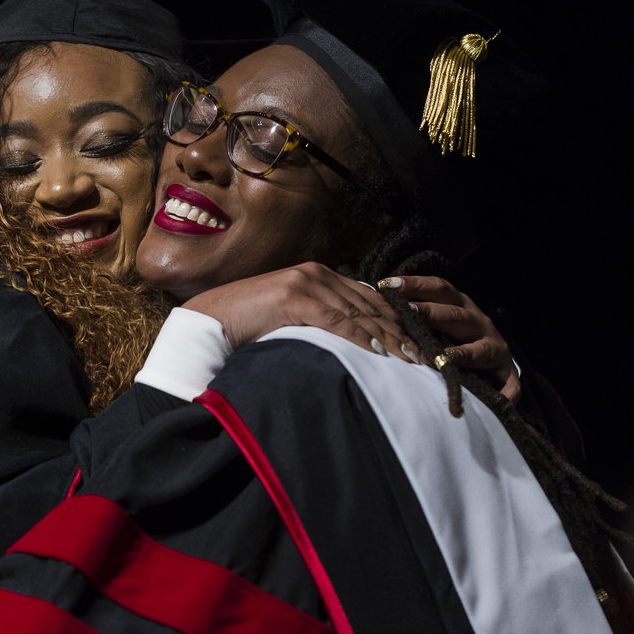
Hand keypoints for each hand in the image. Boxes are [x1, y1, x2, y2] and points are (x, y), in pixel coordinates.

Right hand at [182, 261, 422, 362]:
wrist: (211, 320)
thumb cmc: (245, 324)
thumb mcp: (288, 317)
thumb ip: (316, 319)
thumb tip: (345, 342)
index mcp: (316, 274)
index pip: (366, 297)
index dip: (393, 319)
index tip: (414, 342)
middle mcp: (316, 273)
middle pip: (369, 304)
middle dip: (399, 330)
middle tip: (422, 354)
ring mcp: (306, 283)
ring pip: (359, 313)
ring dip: (389, 338)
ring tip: (410, 359)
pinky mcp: (295, 298)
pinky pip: (339, 321)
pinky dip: (362, 338)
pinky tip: (381, 353)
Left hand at [378, 275, 520, 401]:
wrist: (496, 361)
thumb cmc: (456, 338)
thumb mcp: (438, 321)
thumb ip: (413, 315)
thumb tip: (373, 303)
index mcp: (460, 306)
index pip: (438, 288)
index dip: (414, 285)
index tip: (386, 284)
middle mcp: (478, 323)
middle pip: (455, 315)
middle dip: (431, 313)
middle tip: (406, 311)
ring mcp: (495, 348)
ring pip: (479, 349)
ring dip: (462, 353)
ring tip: (444, 358)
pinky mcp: (507, 374)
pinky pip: (508, 384)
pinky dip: (504, 392)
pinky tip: (495, 399)